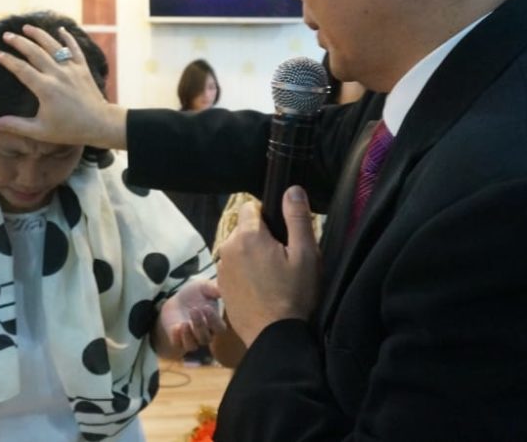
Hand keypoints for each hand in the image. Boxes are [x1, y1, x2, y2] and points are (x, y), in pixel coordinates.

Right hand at [0, 25, 126, 148]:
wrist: (100, 124)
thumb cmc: (69, 129)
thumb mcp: (40, 131)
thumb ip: (16, 125)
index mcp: (45, 88)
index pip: (21, 69)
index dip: (8, 60)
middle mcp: (57, 74)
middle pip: (34, 52)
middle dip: (19, 42)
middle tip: (6, 35)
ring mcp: (71, 69)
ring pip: (53, 46)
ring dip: (39, 34)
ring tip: (26, 27)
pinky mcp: (83, 68)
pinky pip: (74, 48)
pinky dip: (67, 38)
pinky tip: (60, 29)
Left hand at [156, 279, 224, 356]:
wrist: (176, 300)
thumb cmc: (195, 294)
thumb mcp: (204, 287)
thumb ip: (214, 288)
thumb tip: (224, 287)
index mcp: (215, 323)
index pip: (219, 328)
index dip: (214, 320)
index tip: (206, 307)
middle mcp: (204, 334)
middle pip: (205, 338)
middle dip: (199, 325)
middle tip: (194, 310)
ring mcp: (191, 338)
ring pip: (192, 345)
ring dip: (189, 335)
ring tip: (184, 323)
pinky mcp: (177, 340)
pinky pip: (178, 345)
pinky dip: (177, 338)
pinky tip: (176, 328)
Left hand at [217, 186, 320, 345]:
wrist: (274, 336)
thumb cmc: (294, 295)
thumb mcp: (305, 254)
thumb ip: (298, 218)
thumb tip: (292, 189)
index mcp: (248, 235)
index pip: (250, 207)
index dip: (268, 216)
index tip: (282, 235)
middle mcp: (228, 247)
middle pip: (244, 229)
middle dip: (260, 237)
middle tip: (282, 258)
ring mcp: (221, 268)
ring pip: (238, 248)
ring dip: (252, 255)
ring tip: (273, 276)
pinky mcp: (221, 286)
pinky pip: (233, 268)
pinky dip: (245, 272)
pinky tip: (261, 288)